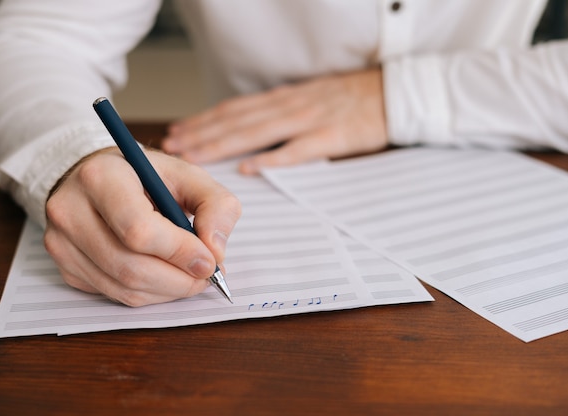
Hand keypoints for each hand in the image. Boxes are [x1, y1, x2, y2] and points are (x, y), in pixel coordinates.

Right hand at [44, 147, 240, 306]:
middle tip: (206, 276)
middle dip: (179, 280)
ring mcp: (61, 241)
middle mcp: (70, 210)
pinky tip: (162, 275)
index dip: (179, 252)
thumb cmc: (147, 176)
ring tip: (189, 276)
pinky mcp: (65, 265)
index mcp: (101, 177)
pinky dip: (148, 294)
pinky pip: (113, 294)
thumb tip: (215, 251)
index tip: (210, 261)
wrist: (99, 177)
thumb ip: (216, 205)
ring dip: (167, 291)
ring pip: (123, 288)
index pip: (139, 230)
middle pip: (130, 267)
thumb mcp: (189, 175)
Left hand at [162, 68, 387, 173]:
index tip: (178, 132)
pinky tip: (248, 169)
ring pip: (257, 133)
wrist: (394, 93)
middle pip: (237, 121)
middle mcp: (289, 106)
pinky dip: (271, 159)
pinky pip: (297, 150)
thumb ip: (280, 114)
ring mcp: (310, 120)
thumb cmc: (351, 100)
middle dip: (202, 135)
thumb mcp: (310, 99)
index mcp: (284, 98)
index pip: (234, 110)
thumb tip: (249, 134)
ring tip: (195, 157)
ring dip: (223, 145)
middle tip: (173, 148)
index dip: (204, 121)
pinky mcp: (332, 136)